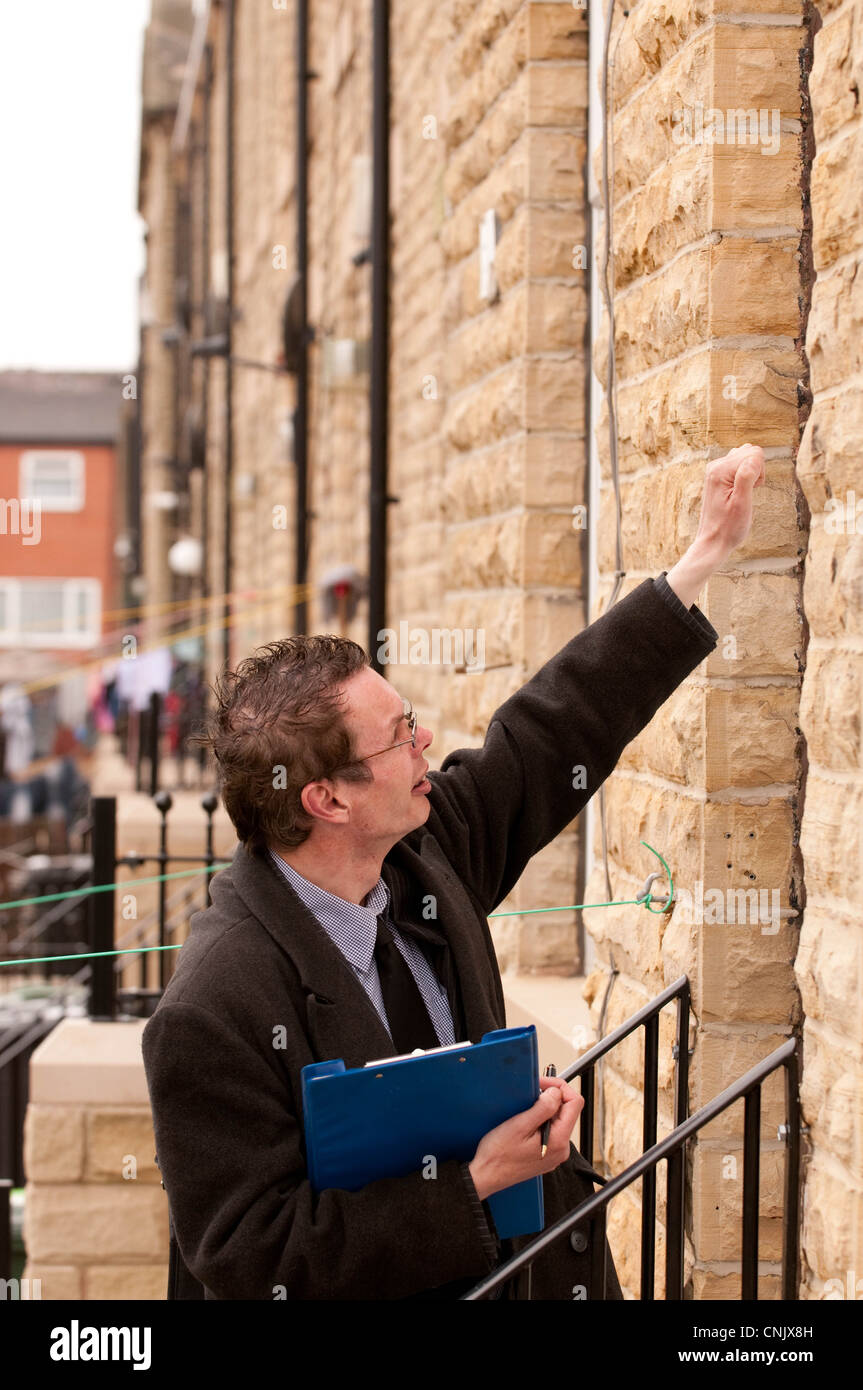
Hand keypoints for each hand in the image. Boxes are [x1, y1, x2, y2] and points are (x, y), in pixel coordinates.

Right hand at [468, 1075, 583, 1201]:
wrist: (486, 1177)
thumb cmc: (498, 1155)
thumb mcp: (519, 1125)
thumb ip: (543, 1108)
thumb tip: (557, 1092)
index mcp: (559, 1141)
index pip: (575, 1103)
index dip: (560, 1087)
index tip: (543, 1084)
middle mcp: (561, 1149)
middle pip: (567, 1111)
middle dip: (551, 1098)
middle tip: (531, 1093)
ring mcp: (555, 1153)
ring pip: (558, 1120)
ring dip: (544, 1109)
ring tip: (525, 1110)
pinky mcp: (547, 1155)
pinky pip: (551, 1131)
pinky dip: (541, 1121)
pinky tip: (525, 1123)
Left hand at [691, 443, 765, 564]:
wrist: (713, 542)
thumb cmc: (728, 527)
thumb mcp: (741, 503)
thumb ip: (747, 477)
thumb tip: (754, 456)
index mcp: (720, 470)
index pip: (754, 452)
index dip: (760, 472)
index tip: (752, 490)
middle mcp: (715, 465)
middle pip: (751, 452)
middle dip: (757, 470)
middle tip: (748, 493)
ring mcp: (716, 470)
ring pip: (747, 457)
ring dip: (752, 473)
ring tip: (744, 493)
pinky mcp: (719, 476)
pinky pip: (741, 465)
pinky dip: (746, 476)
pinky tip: (740, 492)